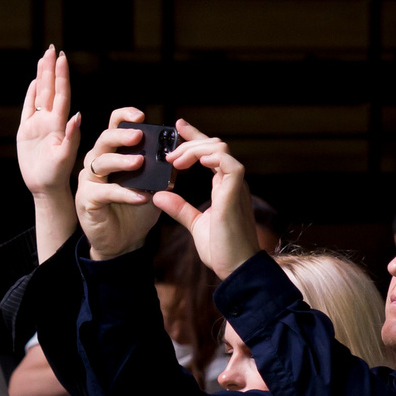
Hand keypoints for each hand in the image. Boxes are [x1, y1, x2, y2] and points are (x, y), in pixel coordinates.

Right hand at [15, 45, 82, 195]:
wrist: (46, 188)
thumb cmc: (57, 175)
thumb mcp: (65, 157)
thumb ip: (70, 137)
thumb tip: (77, 116)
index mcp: (59, 124)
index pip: (61, 94)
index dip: (61, 76)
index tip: (63, 57)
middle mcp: (50, 120)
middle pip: (50, 89)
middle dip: (51, 69)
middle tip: (52, 48)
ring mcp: (38, 125)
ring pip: (40, 94)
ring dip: (42, 76)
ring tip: (44, 58)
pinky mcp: (27, 131)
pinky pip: (29, 108)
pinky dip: (31, 94)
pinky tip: (35, 82)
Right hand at [72, 110, 161, 260]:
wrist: (124, 242)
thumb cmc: (137, 210)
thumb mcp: (153, 186)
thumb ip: (162, 170)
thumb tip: (178, 154)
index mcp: (113, 153)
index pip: (114, 126)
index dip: (125, 116)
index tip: (141, 116)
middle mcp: (97, 162)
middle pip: (105, 139)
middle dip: (122, 135)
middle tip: (139, 136)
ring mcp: (90, 180)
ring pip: (101, 162)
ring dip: (122, 161)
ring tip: (139, 163)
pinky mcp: (87, 200)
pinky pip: (106, 192)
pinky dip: (125, 193)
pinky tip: (141, 197)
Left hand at [154, 117, 258, 277]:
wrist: (236, 269)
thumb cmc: (222, 250)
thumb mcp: (195, 224)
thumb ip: (180, 209)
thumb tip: (159, 195)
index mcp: (224, 187)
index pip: (210, 153)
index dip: (194, 137)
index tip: (177, 127)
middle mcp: (232, 182)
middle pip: (215, 145)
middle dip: (190, 142)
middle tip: (169, 156)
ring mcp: (236, 186)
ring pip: (220, 148)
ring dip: (195, 149)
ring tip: (176, 162)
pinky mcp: (236, 193)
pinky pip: (229, 163)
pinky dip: (211, 157)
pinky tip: (192, 164)